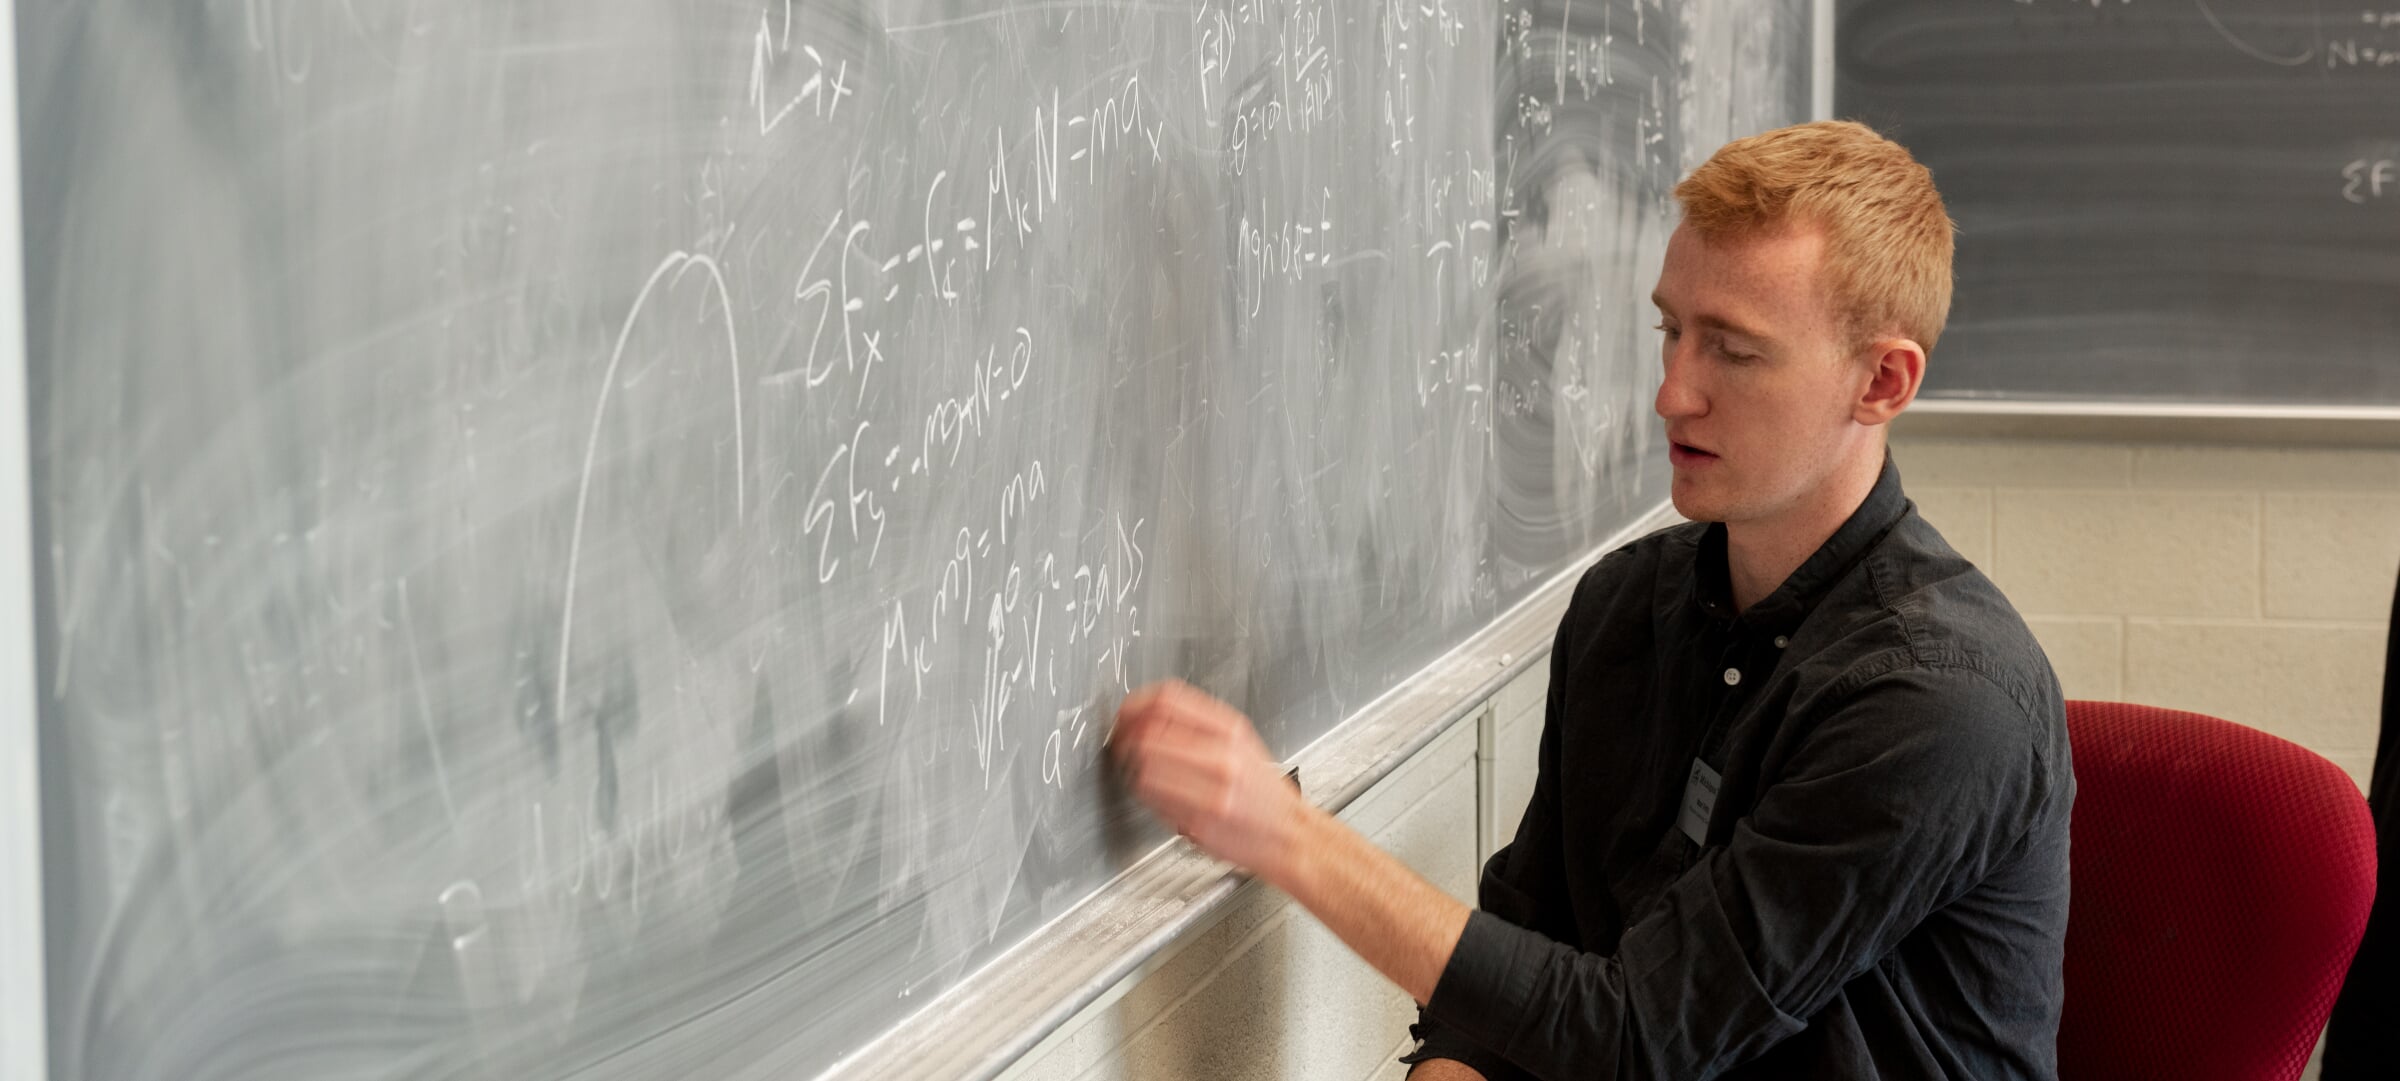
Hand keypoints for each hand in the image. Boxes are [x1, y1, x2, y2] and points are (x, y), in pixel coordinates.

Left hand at [1110, 679, 1307, 877]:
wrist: (1288, 834)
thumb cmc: (1262, 793)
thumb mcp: (1240, 743)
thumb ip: (1199, 726)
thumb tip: (1148, 716)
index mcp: (1230, 729)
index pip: (1168, 700)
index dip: (1135, 705)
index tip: (1124, 714)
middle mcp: (1223, 754)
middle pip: (1150, 730)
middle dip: (1124, 736)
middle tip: (1118, 743)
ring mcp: (1212, 788)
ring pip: (1144, 765)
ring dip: (1129, 767)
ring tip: (1131, 769)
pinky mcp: (1200, 819)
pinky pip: (1152, 798)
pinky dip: (1141, 792)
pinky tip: (1149, 792)